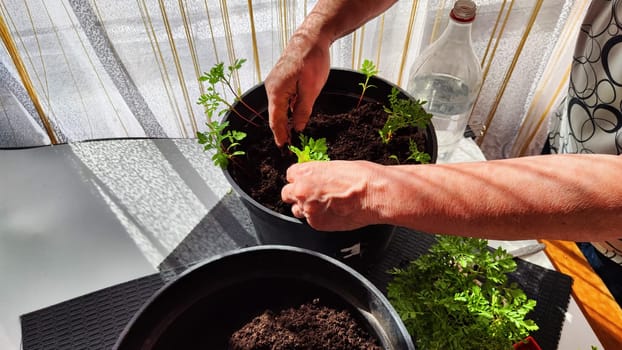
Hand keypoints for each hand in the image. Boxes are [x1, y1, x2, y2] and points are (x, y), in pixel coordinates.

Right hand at [264, 23, 330, 146]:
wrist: (311, 38)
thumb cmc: (311, 60)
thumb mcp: (311, 90)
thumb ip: (303, 111)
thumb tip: (297, 128)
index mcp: (276, 92)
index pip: (276, 121)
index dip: (280, 135)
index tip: (284, 148)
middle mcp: (271, 88)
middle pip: (275, 115)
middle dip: (282, 130)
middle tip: (289, 145)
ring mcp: (275, 82)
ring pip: (279, 107)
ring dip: (285, 120)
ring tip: (292, 134)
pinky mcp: (281, 79)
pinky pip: (283, 98)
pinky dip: (288, 109)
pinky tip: (294, 116)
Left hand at [281, 160, 385, 230]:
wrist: (375, 194)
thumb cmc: (361, 177)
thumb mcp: (335, 166)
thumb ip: (318, 173)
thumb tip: (315, 178)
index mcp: (305, 172)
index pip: (290, 175)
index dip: (300, 179)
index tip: (307, 181)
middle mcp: (301, 190)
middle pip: (287, 193)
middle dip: (298, 194)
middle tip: (312, 195)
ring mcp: (308, 209)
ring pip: (297, 209)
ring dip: (306, 208)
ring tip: (323, 205)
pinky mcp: (316, 224)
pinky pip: (310, 222)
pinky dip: (318, 218)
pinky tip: (332, 213)